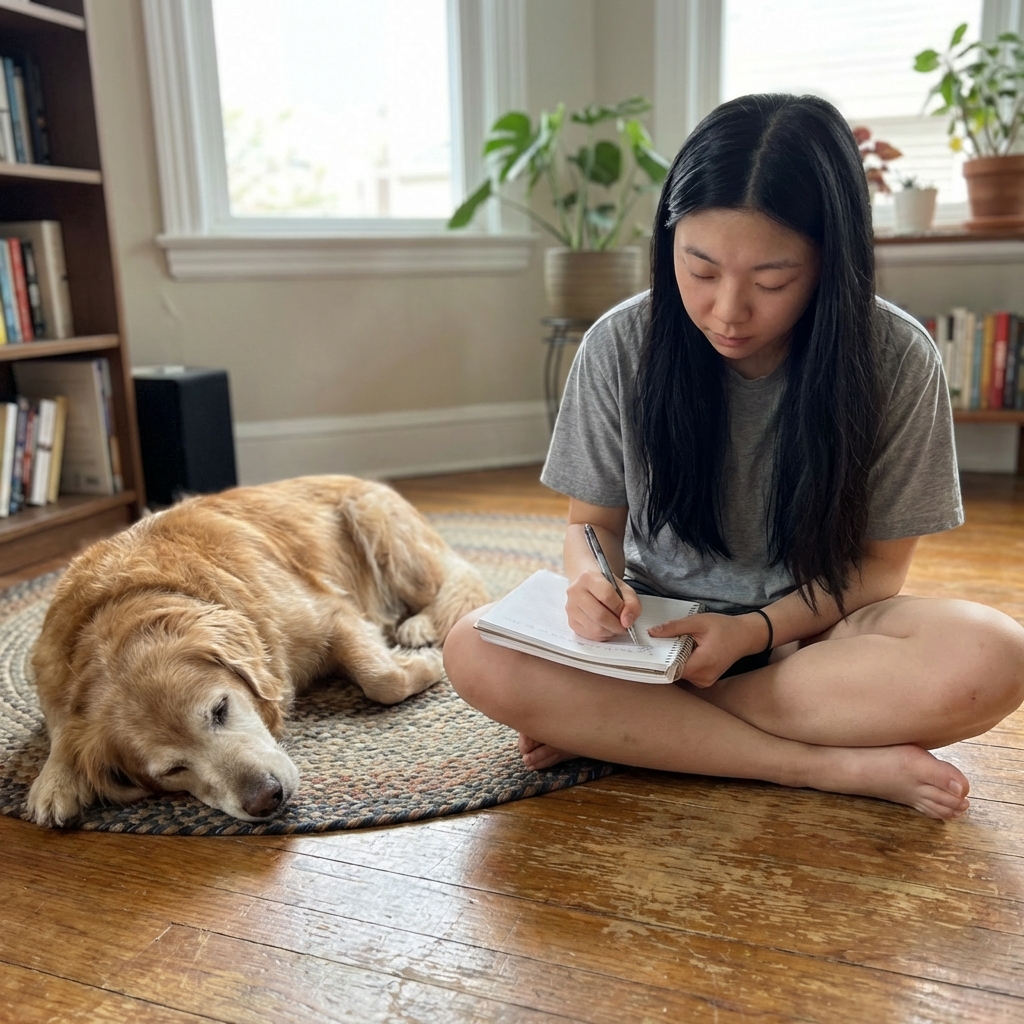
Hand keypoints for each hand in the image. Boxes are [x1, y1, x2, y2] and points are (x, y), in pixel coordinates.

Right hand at [566, 569, 642, 640]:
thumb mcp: (624, 589)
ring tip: (615, 627)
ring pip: (594, 628)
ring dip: (610, 632)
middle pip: (599, 615)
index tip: (626, 613)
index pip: (606, 596)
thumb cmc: (607, 588)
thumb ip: (631, 604)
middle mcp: (575, 592)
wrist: (589, 588)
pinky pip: (589, 635)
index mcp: (588, 577)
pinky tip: (606, 629)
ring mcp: (571, 608)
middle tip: (624, 626)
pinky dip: (602, 636)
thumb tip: (627, 622)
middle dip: (616, 625)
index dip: (620, 608)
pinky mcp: (571, 621)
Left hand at [648, 611, 766, 687]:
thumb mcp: (698, 621)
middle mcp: (704, 677)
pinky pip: (687, 674)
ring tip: (676, 644)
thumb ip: (674, 627)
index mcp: (703, 663)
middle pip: (674, 671)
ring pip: (679, 673)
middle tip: (658, 642)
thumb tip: (652, 632)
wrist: (746, 636)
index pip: (671, 669)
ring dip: (675, 660)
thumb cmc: (724, 627)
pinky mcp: (705, 681)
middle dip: (665, 658)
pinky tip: (685, 650)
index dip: (658, 660)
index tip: (648, 650)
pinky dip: (682, 663)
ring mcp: (705, 681)